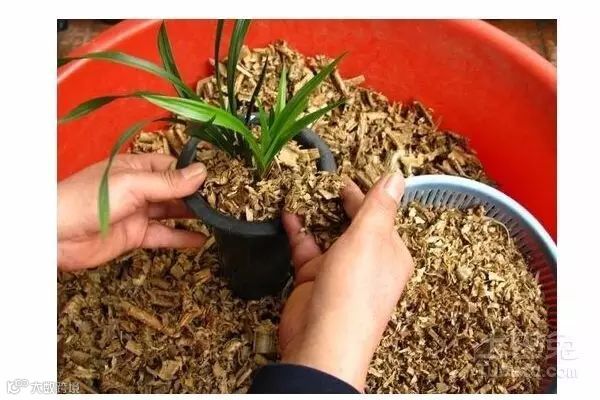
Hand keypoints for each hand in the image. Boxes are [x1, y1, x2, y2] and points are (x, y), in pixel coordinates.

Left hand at [58, 153, 206, 270]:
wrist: (55, 235)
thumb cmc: (86, 199)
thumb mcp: (132, 184)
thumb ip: (168, 182)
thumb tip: (200, 172)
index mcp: (137, 167)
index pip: (173, 167)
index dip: (194, 173)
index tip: (219, 180)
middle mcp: (139, 188)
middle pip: (175, 190)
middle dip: (198, 195)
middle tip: (224, 201)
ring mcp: (138, 212)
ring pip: (172, 213)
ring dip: (193, 216)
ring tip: (219, 218)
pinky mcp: (135, 235)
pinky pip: (164, 235)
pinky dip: (182, 238)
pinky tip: (201, 239)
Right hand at [278, 171, 413, 390]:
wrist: (322, 341)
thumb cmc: (354, 289)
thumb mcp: (370, 238)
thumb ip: (379, 205)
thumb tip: (396, 176)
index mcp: (391, 252)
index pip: (379, 215)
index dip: (363, 194)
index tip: (346, 176)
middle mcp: (368, 261)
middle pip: (353, 224)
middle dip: (338, 203)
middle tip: (322, 180)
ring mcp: (340, 270)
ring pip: (327, 234)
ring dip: (315, 214)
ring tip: (302, 189)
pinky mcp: (314, 279)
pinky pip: (307, 248)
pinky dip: (298, 231)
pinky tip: (288, 214)